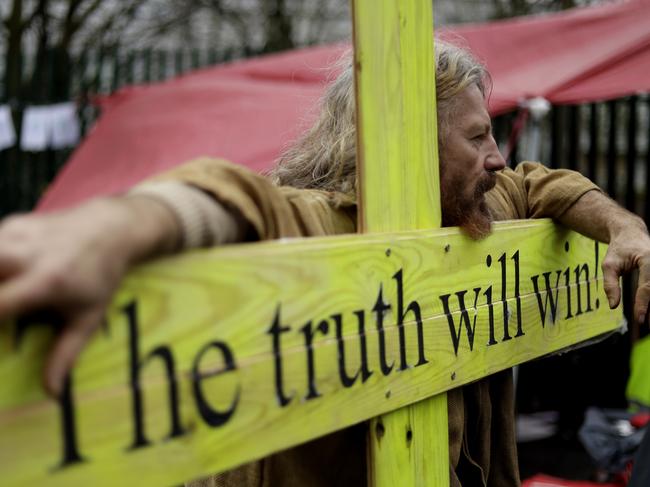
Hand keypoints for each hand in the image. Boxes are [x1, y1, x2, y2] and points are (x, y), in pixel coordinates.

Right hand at [0, 196, 179, 396]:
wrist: (112, 228)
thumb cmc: (102, 277)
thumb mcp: (89, 316)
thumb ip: (66, 354)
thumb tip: (52, 394)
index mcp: (47, 282)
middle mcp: (26, 255)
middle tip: (1, 311)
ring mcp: (16, 233)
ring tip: (5, 297)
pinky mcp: (11, 223)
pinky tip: (4, 279)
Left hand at [602, 226, 649, 324]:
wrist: (631, 233)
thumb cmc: (619, 249)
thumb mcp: (608, 264)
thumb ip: (610, 285)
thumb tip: (613, 306)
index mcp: (649, 259)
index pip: (647, 286)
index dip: (643, 304)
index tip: (638, 319)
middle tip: (647, 325)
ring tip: (649, 323)